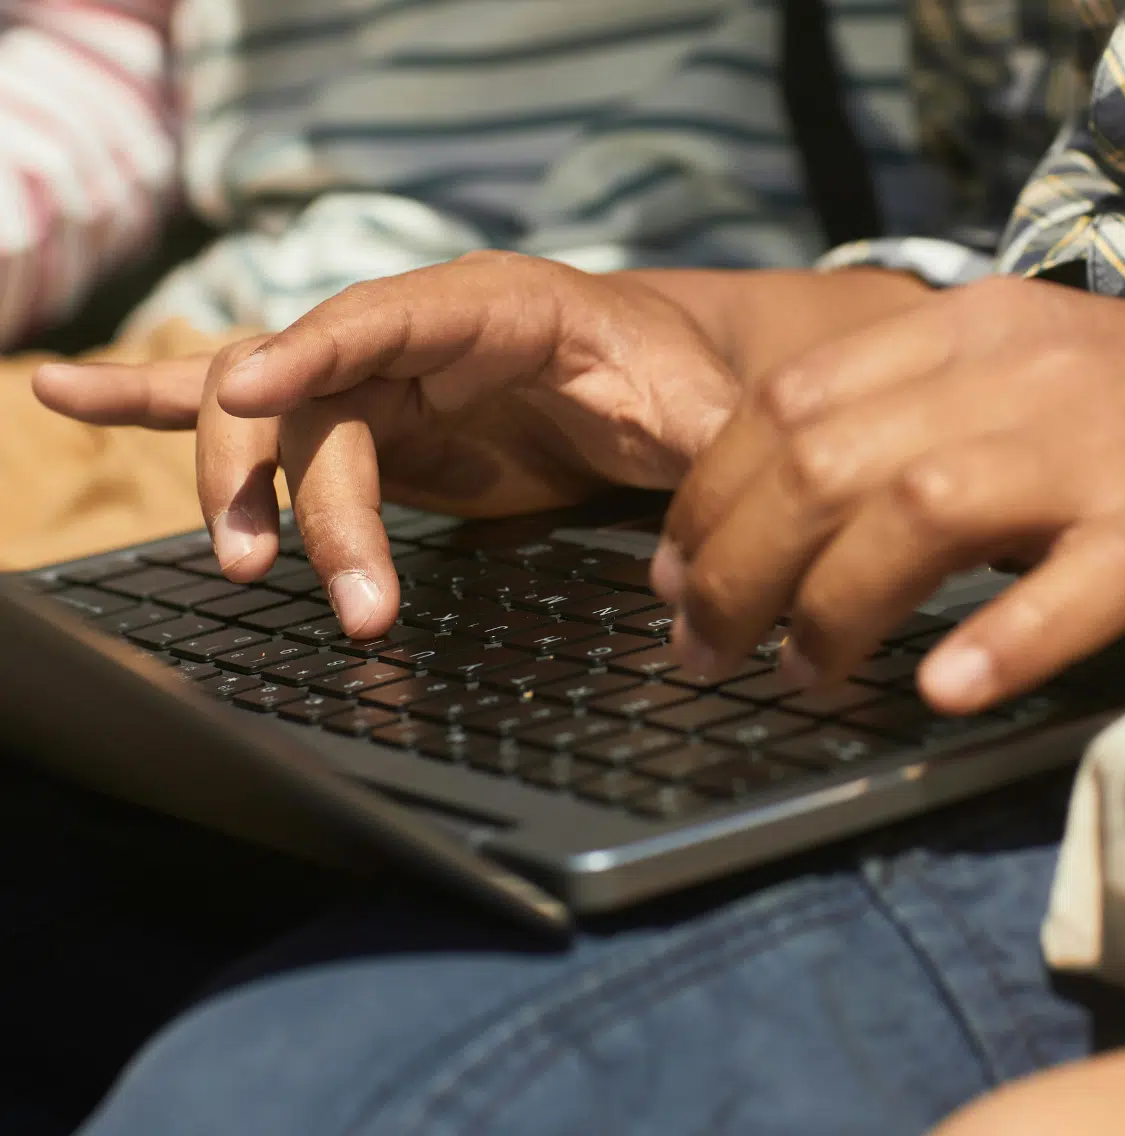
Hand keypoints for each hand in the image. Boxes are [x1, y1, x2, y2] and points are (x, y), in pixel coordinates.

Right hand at [34, 256, 927, 637]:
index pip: (392, 314)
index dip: (317, 346)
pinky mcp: (367, 427)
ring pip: (272, 415)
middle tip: (336, 595)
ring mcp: (382, 378)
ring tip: (247, 570)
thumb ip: (700, 452)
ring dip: (243, 491)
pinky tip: (68, 395)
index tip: (248, 392)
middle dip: (303, 490)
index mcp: (500, 307)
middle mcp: (420, 333)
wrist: (653, 380)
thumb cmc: (674, 382)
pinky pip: (255, 411)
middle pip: (317, 393)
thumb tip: (706, 542)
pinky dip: (156, 404)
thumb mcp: (700, 412)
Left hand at [654, 277, 1124, 713]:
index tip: (673, 573)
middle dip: (735, 564)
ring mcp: (1098, 444)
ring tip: (800, 676)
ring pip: (919, 510)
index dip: (706, 495)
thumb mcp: (1013, 384)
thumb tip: (757, 514)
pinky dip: (999, 639)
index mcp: (966, 328)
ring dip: (834, 608)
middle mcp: (1019, 370)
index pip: (786, 399)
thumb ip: (894, 425)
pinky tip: (943, 691)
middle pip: (825, 457)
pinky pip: (1073, 583)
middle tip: (704, 647)